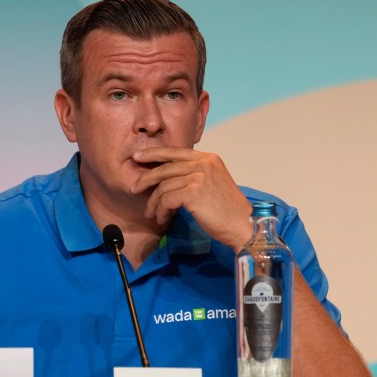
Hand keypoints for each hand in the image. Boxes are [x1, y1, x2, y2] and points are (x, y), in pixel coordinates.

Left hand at [130, 147, 252, 250]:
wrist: (243, 225)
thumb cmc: (226, 210)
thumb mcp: (212, 183)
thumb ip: (194, 175)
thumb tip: (167, 178)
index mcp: (208, 158)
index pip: (174, 151)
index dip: (153, 153)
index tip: (138, 157)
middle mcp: (203, 163)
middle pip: (164, 167)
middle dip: (145, 178)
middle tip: (134, 188)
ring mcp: (199, 176)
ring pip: (163, 186)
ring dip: (154, 202)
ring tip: (152, 214)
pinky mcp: (193, 192)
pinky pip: (166, 199)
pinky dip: (161, 210)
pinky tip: (162, 218)